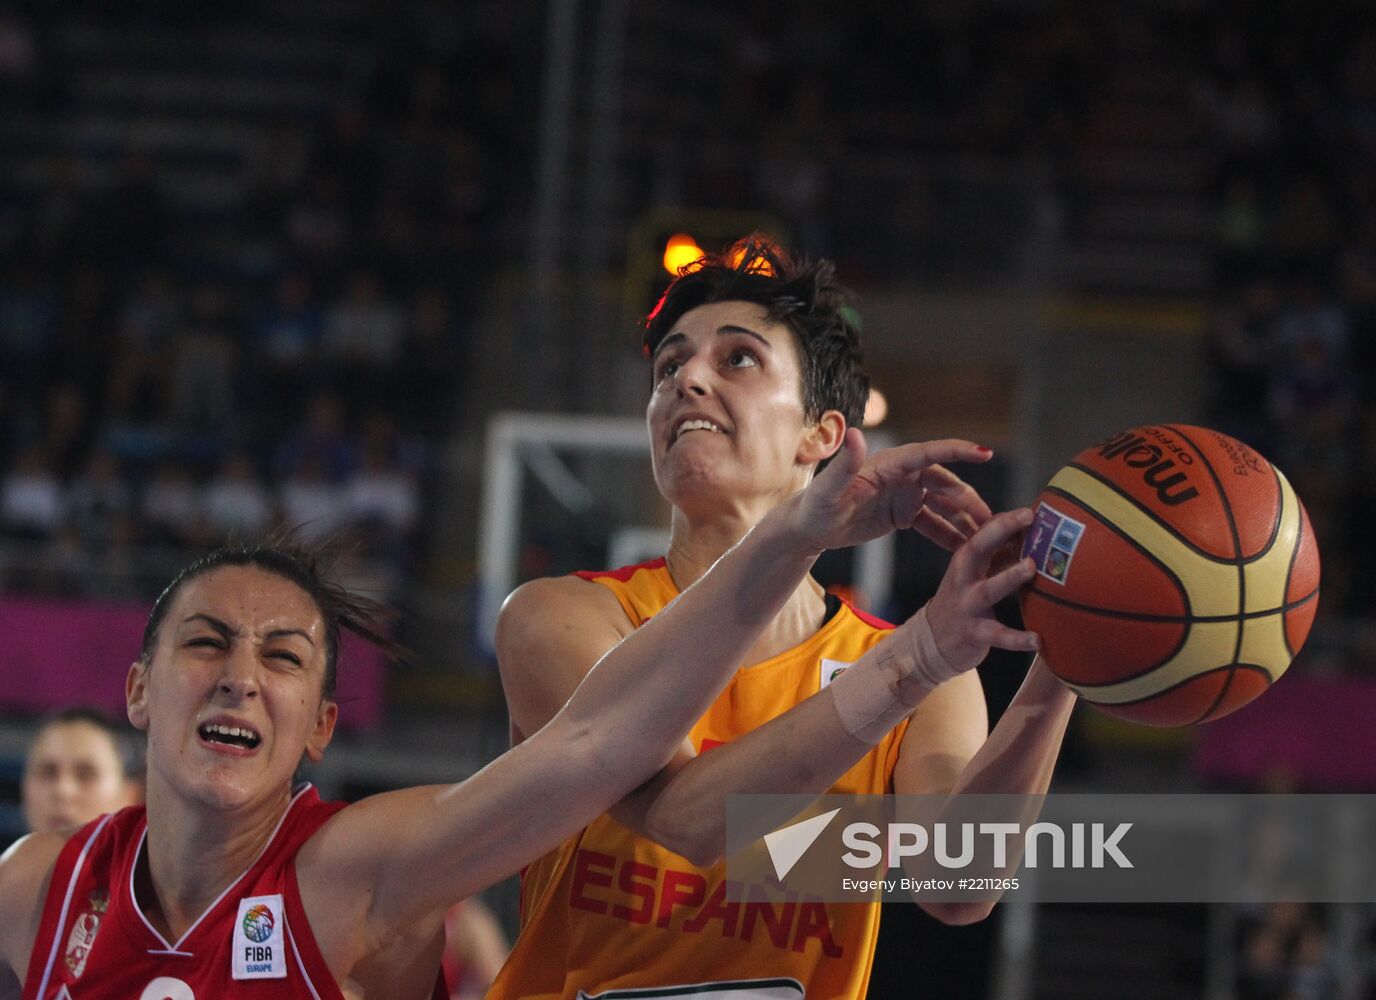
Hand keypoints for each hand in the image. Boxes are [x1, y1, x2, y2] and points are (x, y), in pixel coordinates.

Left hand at [792, 427, 993, 552]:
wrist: (810, 527)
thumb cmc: (816, 504)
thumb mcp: (830, 487)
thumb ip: (845, 462)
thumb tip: (855, 433)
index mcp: (889, 464)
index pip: (928, 453)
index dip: (957, 451)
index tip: (984, 453)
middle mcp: (902, 475)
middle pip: (945, 484)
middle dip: (969, 501)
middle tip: (992, 521)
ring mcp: (905, 494)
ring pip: (944, 504)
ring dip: (965, 519)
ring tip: (988, 537)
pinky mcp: (903, 514)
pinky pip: (933, 523)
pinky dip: (949, 535)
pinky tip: (967, 550)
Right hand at [923, 507, 1040, 672]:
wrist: (930, 640)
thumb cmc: (961, 600)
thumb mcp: (972, 573)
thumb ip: (996, 554)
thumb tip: (1029, 533)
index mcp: (965, 560)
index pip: (983, 532)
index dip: (1005, 520)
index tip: (1030, 511)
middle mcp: (963, 578)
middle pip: (978, 548)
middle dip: (1001, 530)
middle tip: (1028, 518)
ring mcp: (967, 605)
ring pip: (988, 589)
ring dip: (1009, 576)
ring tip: (1031, 568)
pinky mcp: (973, 633)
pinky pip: (998, 635)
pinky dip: (1017, 639)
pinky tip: (1038, 640)